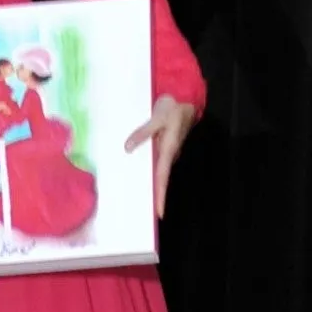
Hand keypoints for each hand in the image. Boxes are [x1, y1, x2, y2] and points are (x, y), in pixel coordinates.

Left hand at [123, 95, 197, 219]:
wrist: (184, 98)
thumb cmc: (173, 108)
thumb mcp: (157, 117)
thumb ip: (143, 132)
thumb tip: (127, 148)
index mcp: (169, 150)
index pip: (163, 177)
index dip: (161, 195)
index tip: (159, 212)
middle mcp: (169, 154)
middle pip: (160, 180)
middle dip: (154, 197)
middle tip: (143, 213)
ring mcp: (167, 151)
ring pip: (157, 172)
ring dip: (150, 185)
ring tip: (137, 199)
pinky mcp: (163, 146)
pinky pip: (154, 162)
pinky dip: (147, 170)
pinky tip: (135, 174)